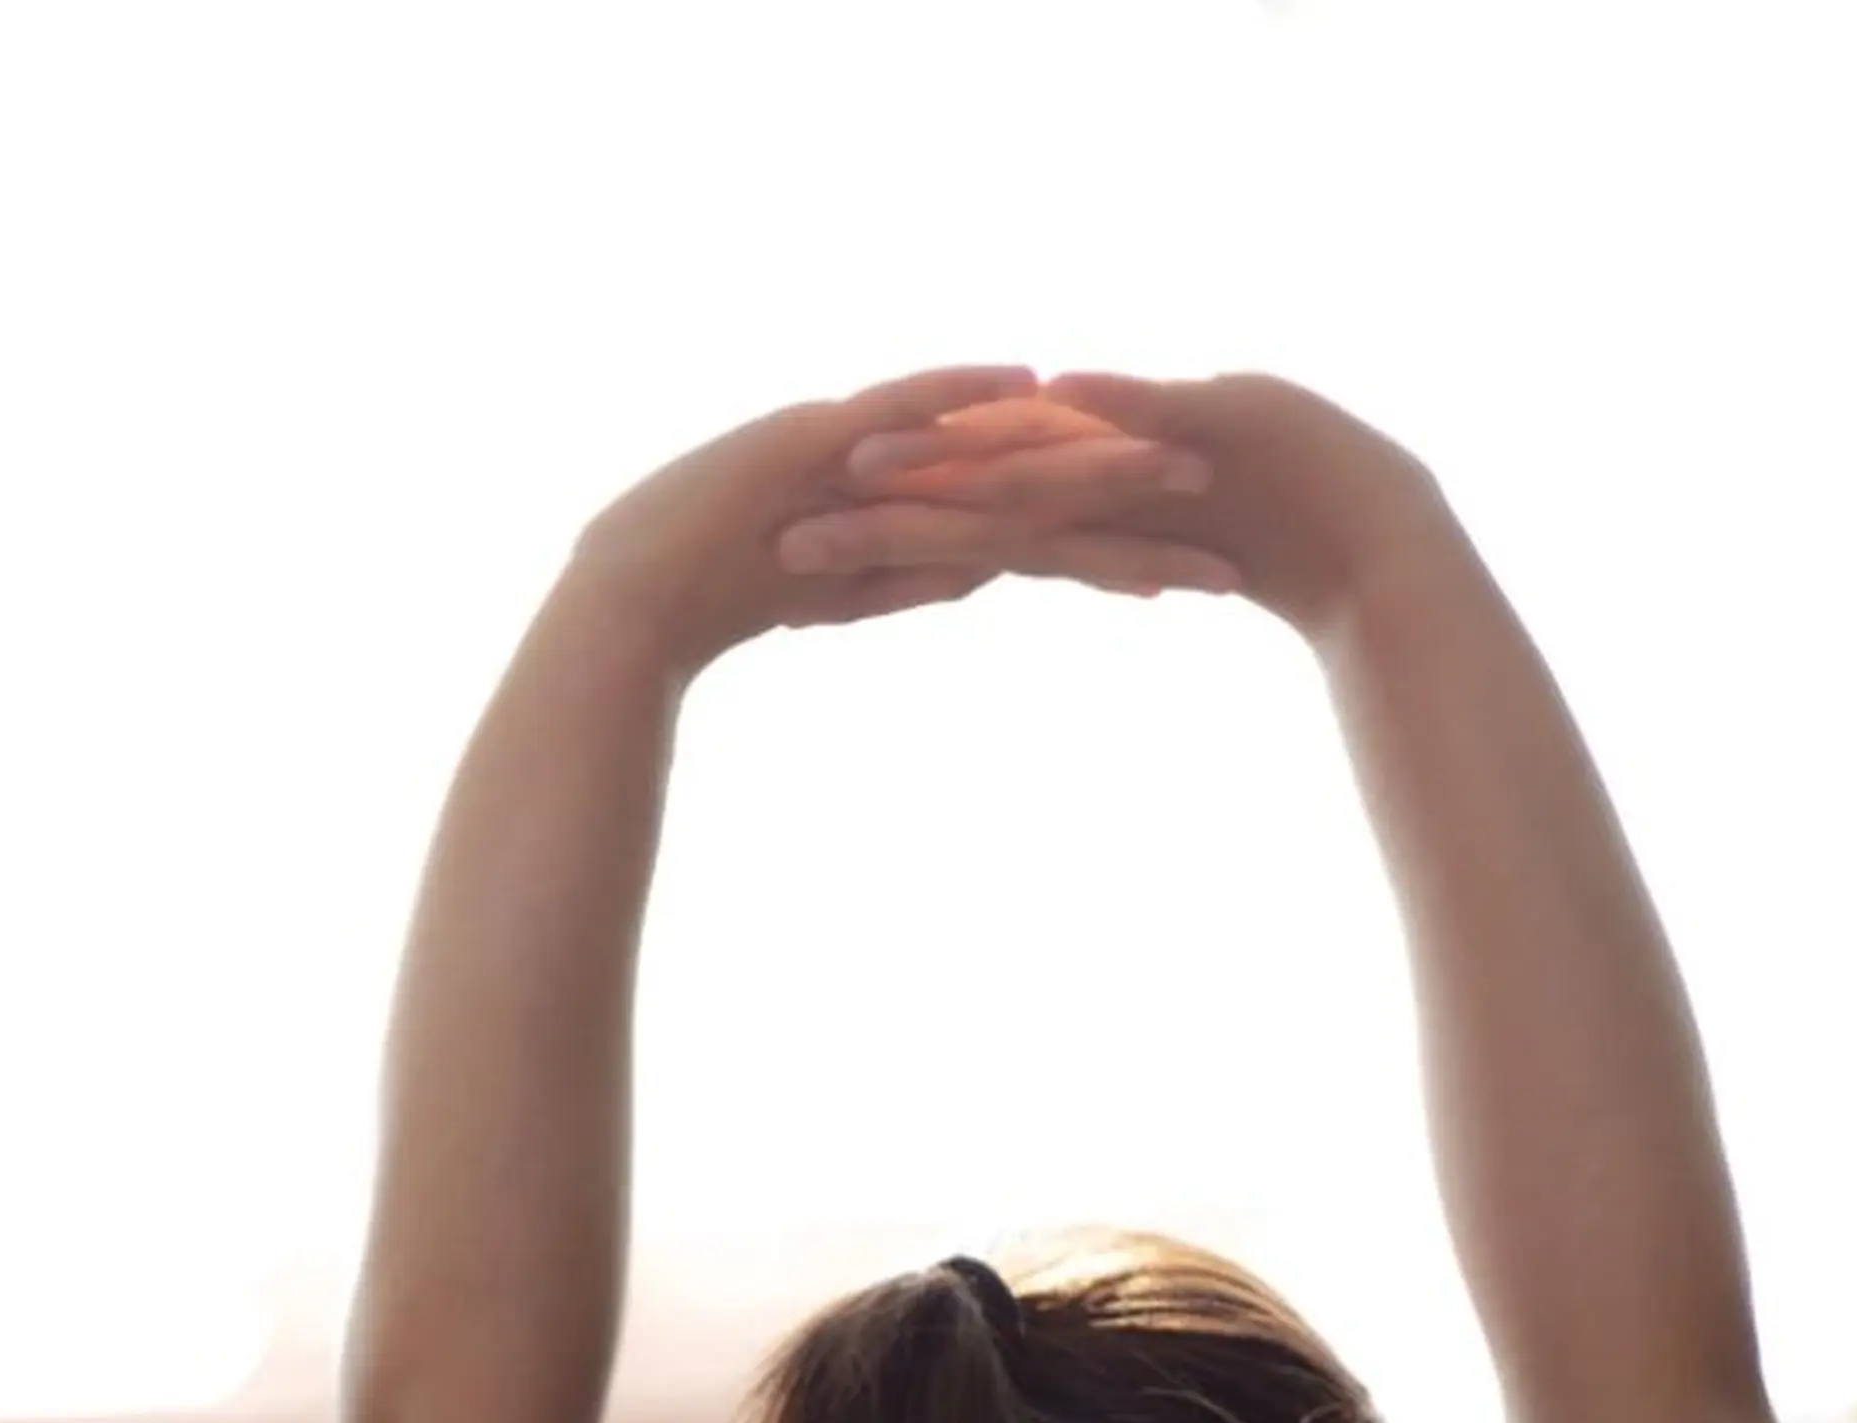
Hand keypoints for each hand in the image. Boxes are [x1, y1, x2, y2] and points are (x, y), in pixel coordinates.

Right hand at [562, 363, 1241, 673]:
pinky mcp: (814, 441)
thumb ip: (911, 573)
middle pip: (1031, 481)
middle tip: (1225, 501)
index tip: (1194, 562)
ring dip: (1073, 445)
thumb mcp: (839, 594)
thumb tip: (990, 565)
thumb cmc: (717, 599)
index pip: (1030, 528)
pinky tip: (1028, 386)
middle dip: (1128, 496)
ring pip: (986, 446)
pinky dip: (958, 396)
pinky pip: (899, 409)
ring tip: (1164, 455)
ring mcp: (863, 453)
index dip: (1112, 542)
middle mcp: (902, 470)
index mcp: (914, 509)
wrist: (631, 603)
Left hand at [823, 368, 1446, 645]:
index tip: (806, 563)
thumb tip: (996, 561)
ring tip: (874, 463)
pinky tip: (1057, 394)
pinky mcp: (1221, 423)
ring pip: (1039, 453)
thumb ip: (1084, 550)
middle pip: (977, 486)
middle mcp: (1103, 466)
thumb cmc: (1275, 551)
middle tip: (790, 524)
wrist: (1369, 546)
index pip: (969, 521)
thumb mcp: (1152, 562)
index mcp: (1082, 504)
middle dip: (884, 507)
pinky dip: (1110, 409)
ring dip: (960, 455)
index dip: (888, 537)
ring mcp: (1153, 447)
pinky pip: (1156, 419)